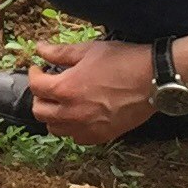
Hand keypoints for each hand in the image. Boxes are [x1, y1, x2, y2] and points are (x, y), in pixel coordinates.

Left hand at [24, 38, 154, 144]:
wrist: (153, 80)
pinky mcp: (101, 136)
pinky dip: (72, 128)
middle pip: (39, 112)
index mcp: (66, 89)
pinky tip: (79, 115)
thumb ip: (60, 52)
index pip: (36, 87)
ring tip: (61, 102)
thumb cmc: (122, 61)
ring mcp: (86, 128)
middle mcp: (72, 113)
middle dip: (39, 97)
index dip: (34, 74)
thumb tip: (40, 49)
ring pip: (55, 128)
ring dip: (53, 115)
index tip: (38, 69)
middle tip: (48, 86)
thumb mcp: (89, 50)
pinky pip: (76, 138)